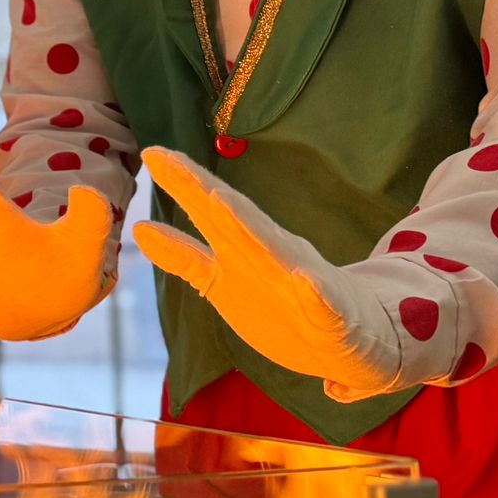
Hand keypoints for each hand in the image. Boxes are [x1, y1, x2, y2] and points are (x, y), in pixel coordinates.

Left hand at [131, 147, 401, 400]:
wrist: (358, 344)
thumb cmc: (287, 306)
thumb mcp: (225, 280)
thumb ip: (185, 256)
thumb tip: (139, 230)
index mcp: (244, 254)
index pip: (208, 213)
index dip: (180, 185)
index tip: (150, 153)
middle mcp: (270, 259)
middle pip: (230, 218)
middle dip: (197, 188)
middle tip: (163, 156)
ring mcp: (303, 287)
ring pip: (271, 251)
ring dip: (246, 226)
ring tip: (218, 200)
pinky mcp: (335, 320)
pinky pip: (324, 307)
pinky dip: (315, 295)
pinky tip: (306, 282)